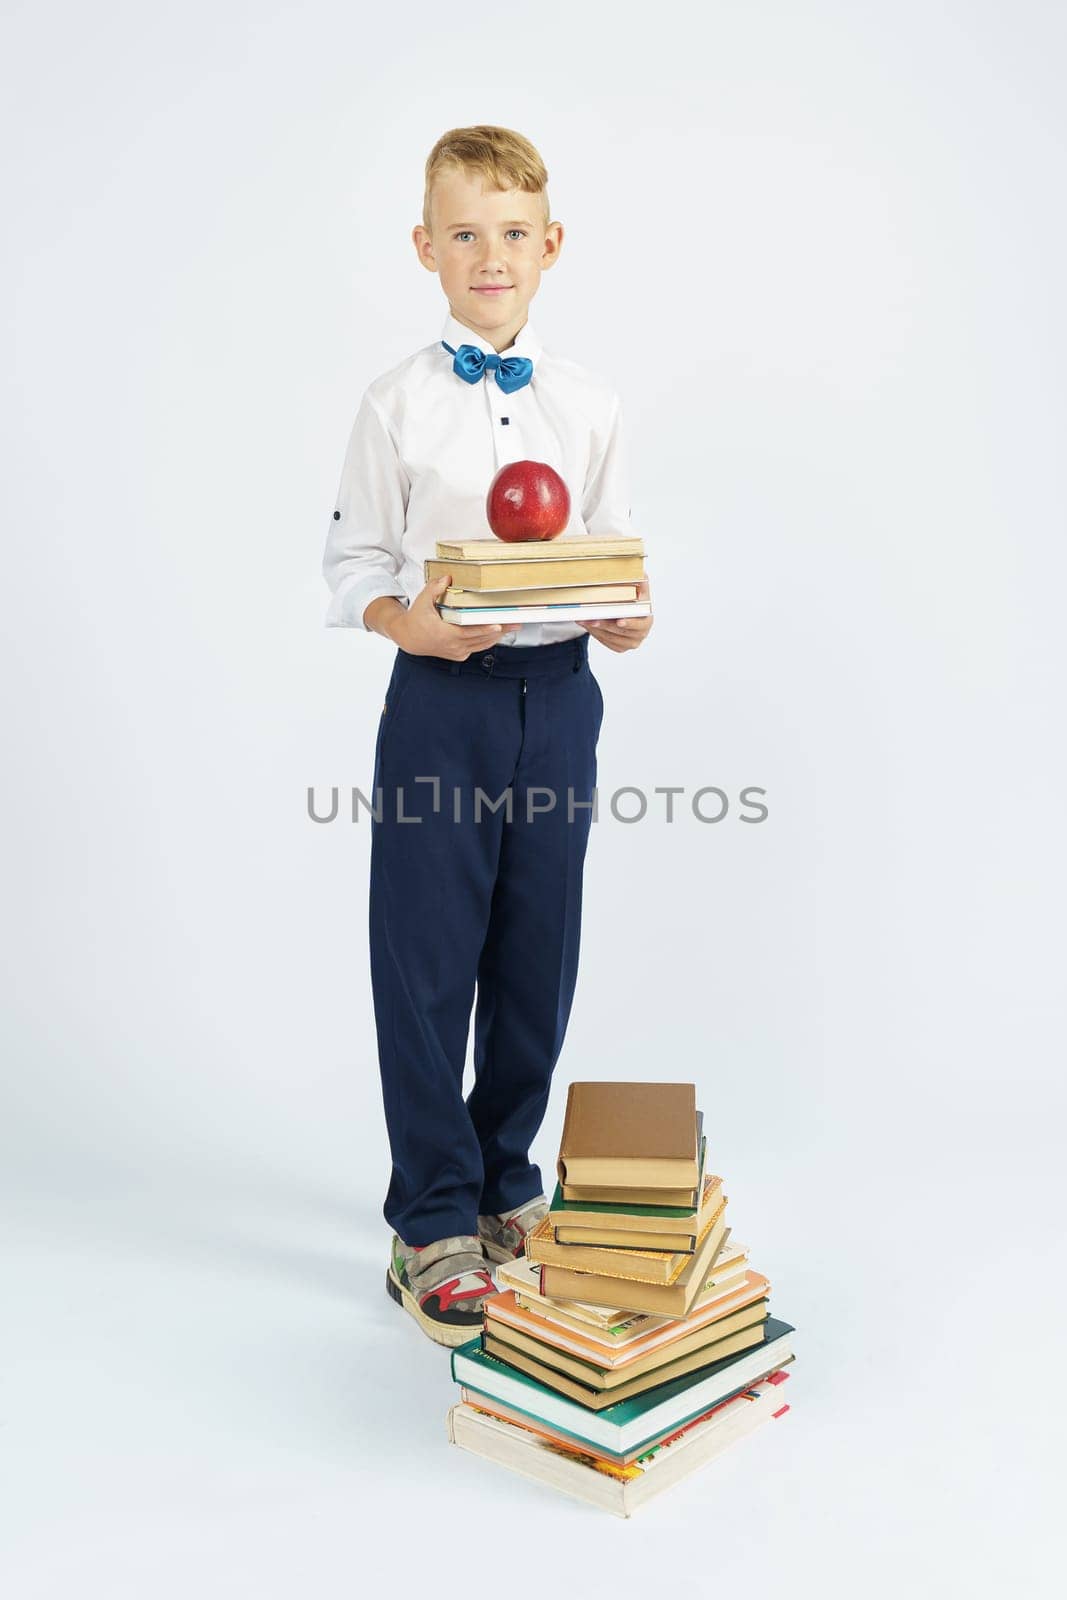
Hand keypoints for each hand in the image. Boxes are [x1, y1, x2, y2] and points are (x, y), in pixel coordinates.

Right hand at [393, 574, 517, 658]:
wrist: (410, 638)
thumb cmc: (417, 619)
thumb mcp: (423, 601)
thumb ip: (434, 589)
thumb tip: (447, 578)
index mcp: (445, 634)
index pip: (469, 632)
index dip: (484, 629)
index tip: (498, 625)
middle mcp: (453, 646)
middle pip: (481, 639)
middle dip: (500, 630)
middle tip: (515, 623)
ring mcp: (457, 652)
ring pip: (482, 645)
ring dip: (498, 636)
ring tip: (512, 626)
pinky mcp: (459, 655)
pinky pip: (477, 647)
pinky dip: (488, 640)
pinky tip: (498, 632)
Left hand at [577, 574, 652, 652]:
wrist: (628, 611)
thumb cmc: (634, 598)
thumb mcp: (639, 588)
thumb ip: (640, 581)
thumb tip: (641, 573)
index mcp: (647, 619)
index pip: (639, 624)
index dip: (629, 623)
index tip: (619, 621)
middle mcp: (641, 633)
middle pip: (621, 632)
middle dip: (606, 625)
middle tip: (592, 619)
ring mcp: (630, 642)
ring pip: (611, 638)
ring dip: (596, 629)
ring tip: (584, 619)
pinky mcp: (620, 647)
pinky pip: (606, 641)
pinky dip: (595, 633)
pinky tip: (587, 624)